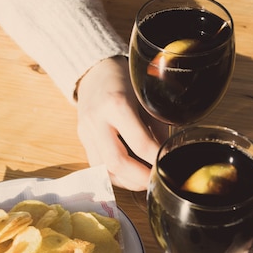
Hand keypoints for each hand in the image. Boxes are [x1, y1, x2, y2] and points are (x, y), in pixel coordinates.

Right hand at [76, 56, 165, 190]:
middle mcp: (98, 120)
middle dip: (140, 178)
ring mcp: (86, 131)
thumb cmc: (124, 79)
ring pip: (104, 169)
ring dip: (126, 181)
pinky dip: (115, 175)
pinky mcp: (82, 139)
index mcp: (116, 104)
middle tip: (156, 180)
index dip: (157, 158)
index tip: (169, 163)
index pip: (140, 143)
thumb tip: (167, 152)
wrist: (95, 71)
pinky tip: (129, 175)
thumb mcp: (145, 96)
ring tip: (144, 180)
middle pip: (117, 162)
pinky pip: (97, 166)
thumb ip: (156, 125)